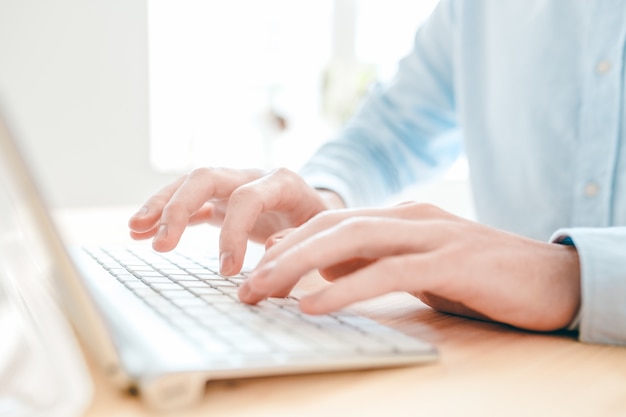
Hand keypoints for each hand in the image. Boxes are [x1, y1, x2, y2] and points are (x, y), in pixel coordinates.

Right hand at [128, 167, 344, 274]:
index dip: (233, 232)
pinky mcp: (221, 199)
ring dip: (161, 205)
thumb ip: (298, 238)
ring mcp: (232, 184)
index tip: (226, 271)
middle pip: (206, 177)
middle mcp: (251, 175)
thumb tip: (270, 249)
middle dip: (179, 208)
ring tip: (135, 229)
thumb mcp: (320, 232)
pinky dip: (166, 215)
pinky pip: (189, 202)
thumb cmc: (320, 223)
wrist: (319, 208)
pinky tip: (142, 231)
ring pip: (189, 184)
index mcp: (282, 182)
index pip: (247, 197)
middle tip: (161, 245)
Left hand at [239, 203, 580, 331]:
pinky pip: (389, 271)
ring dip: (301, 265)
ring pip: (352, 240)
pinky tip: (315, 303)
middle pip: (332, 226)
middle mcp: (409, 217)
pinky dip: (348, 287)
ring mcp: (431, 235)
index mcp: (398, 218)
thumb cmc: (479, 278)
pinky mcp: (452, 261)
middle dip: (283, 254)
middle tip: (245, 286)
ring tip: (264, 291)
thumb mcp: (417, 269)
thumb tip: (325, 277)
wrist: (550, 278)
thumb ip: (374, 265)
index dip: (289, 246)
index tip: (255, 272)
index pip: (332, 224)